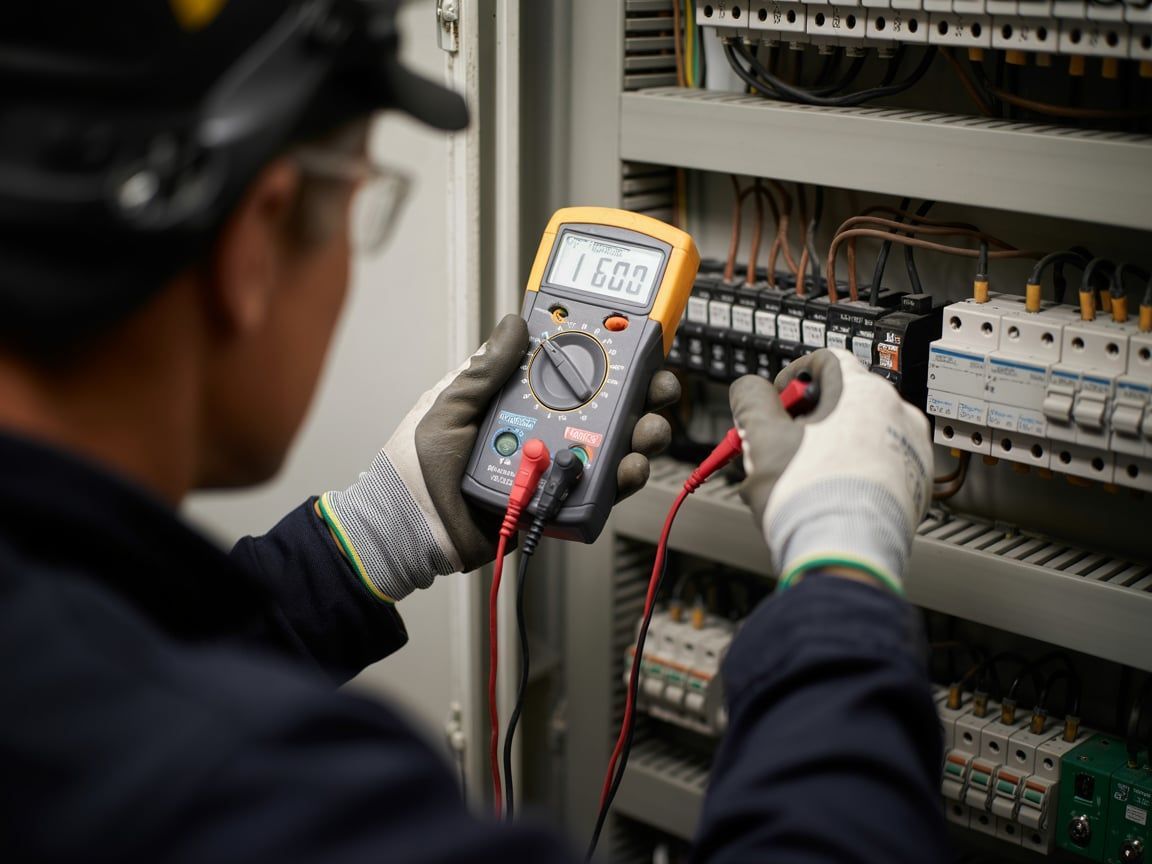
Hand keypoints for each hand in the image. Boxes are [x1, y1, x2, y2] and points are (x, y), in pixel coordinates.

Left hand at [319, 314, 680, 600]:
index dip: (606, 354)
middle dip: (640, 394)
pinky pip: (599, 489)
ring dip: (640, 434)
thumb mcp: (449, 406)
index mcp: (518, 397)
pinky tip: (631, 467)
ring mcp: (554, 464)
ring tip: (649, 430)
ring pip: (612, 446)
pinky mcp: (559, 500)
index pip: (570, 368)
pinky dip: (622, 478)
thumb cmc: (417, 465)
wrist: (410, 528)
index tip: (633, 340)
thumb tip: (513, 324)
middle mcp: (543, 428)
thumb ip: (483, 370)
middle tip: (658, 387)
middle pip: (606, 406)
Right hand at [728, 349, 931, 593]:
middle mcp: (897, 413)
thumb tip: (749, 389)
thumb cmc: (808, 498)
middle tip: (782, 446)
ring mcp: (912, 449)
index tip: (775, 405)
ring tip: (806, 477)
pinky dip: (856, 471)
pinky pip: (881, 463)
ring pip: (862, 433)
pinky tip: (832, 494)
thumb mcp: (759, 437)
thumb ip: (749, 399)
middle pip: (842, 400)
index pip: (823, 361)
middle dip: (808, 420)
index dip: (790, 380)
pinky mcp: (917, 483)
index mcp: (862, 392)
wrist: (846, 555)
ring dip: (832, 445)